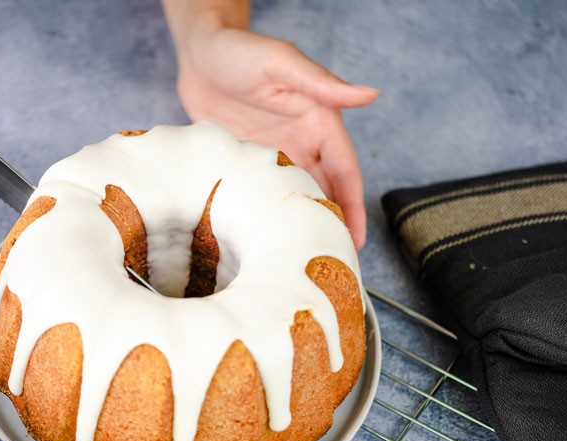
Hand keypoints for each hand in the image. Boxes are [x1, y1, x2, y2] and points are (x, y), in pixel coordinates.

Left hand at [162, 1, 376, 248]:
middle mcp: (303, 142)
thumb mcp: (282, 61)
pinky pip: (264, 194)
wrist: (197, 53)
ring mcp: (276, 155)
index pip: (345, 173)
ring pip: (295, 198)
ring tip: (301, 261)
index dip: (353, 207)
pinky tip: (265, 241)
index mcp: (320, 122)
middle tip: (330, 264)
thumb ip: (322, 82)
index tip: (355, 241)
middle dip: (331, 226)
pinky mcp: (249, 162)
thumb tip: (369, 94)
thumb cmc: (239, 49)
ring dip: (301, 226)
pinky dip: (270, 215)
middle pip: (326, 192)